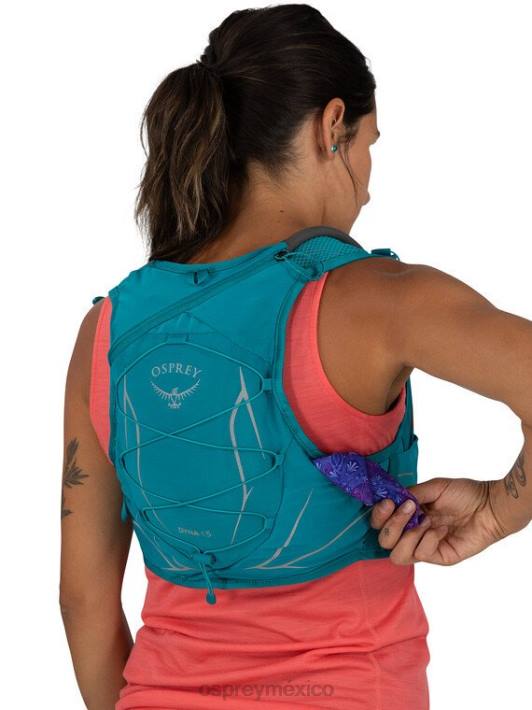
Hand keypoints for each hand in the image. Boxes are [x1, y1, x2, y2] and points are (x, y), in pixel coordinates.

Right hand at [370, 477, 507, 565]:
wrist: (489, 505)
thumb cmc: (464, 494)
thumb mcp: (433, 488)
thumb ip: (411, 494)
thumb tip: (391, 499)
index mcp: (407, 516)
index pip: (380, 523)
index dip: (379, 516)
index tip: (388, 502)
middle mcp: (412, 533)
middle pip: (384, 542)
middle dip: (392, 525)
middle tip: (409, 509)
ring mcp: (425, 547)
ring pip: (398, 555)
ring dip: (408, 535)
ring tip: (426, 521)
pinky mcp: (439, 557)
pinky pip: (422, 554)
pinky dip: (429, 539)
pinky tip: (443, 529)